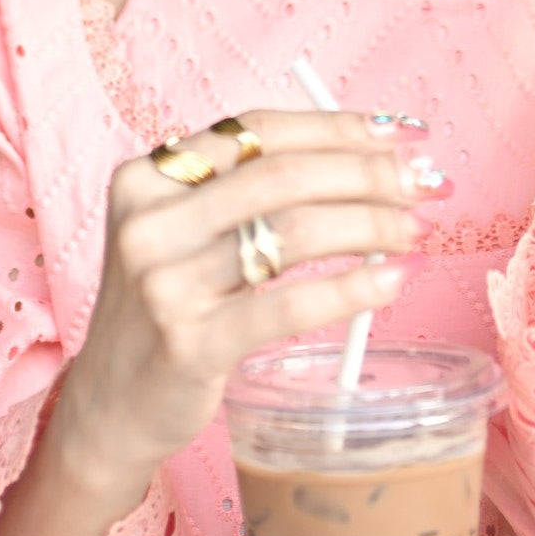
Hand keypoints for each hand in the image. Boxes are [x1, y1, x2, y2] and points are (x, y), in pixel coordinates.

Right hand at [48, 111, 437, 505]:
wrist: (109, 408)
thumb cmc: (166, 308)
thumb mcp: (182, 234)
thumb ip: (247, 192)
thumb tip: (368, 157)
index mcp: (147, 177)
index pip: (258, 130)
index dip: (337, 127)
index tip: (399, 135)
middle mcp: (149, 221)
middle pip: (282, 175)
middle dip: (368, 173)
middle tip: (426, 183)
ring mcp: (164, 283)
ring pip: (293, 232)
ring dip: (371, 224)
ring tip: (414, 229)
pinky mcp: (189, 343)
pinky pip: (288, 305)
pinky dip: (353, 287)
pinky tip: (392, 281)